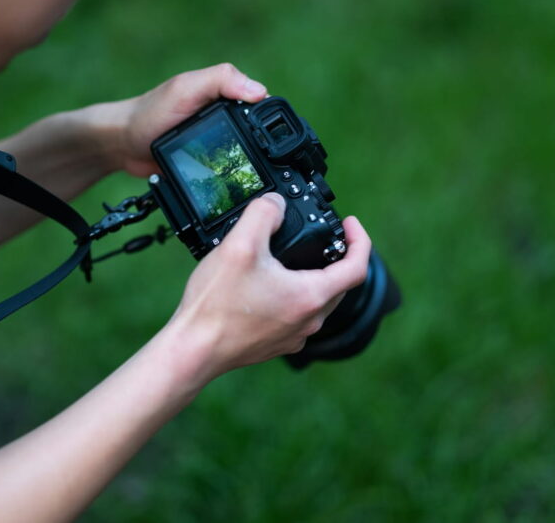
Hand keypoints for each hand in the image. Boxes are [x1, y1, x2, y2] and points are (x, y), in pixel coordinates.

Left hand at [111, 63, 267, 176]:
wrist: (123, 144)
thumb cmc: (151, 112)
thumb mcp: (187, 89)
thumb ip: (221, 80)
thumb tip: (260, 91)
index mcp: (223, 95)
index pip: (259, 105)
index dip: (269, 118)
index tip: (274, 134)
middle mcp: (223, 119)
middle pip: (256, 135)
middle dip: (261, 148)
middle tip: (263, 163)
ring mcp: (215, 144)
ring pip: (244, 157)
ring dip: (247, 167)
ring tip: (253, 178)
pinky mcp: (207, 166)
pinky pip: (227, 174)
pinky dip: (231, 179)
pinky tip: (234, 187)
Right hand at [166, 193, 371, 384]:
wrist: (194, 349)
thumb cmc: (216, 305)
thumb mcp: (239, 245)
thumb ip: (263, 214)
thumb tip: (275, 203)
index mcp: (310, 295)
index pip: (357, 266)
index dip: (360, 239)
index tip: (350, 223)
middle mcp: (309, 321)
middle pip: (339, 285)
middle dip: (337, 257)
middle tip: (323, 236)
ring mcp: (294, 336)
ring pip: (317, 301)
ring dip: (314, 277)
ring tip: (294, 258)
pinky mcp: (276, 344)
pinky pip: (297, 316)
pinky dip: (293, 296)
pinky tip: (269, 286)